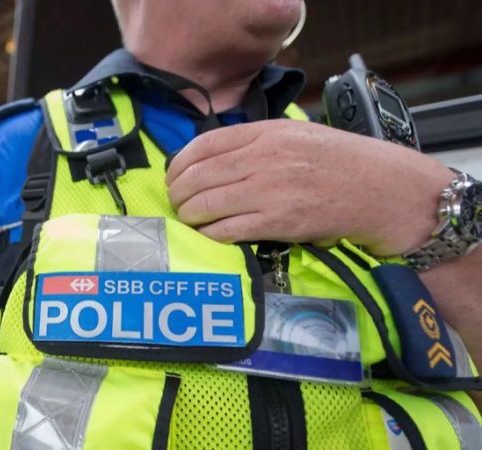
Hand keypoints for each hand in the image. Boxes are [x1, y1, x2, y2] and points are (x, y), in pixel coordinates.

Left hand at [165, 119, 453, 255]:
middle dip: (178, 194)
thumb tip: (209, 159)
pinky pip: (226, 231)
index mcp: (264, 133)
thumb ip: (253, 142)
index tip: (174, 178)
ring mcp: (269, 191)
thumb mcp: (293, 135)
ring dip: (190, 216)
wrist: (380, 189)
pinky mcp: (278, 222)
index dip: (179, 165)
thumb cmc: (338, 162)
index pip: (202, 145)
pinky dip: (210, 235)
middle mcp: (262, 159)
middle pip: (196, 177)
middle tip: (178, 203)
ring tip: (190, 220)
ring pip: (205, 205)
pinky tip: (209, 236)